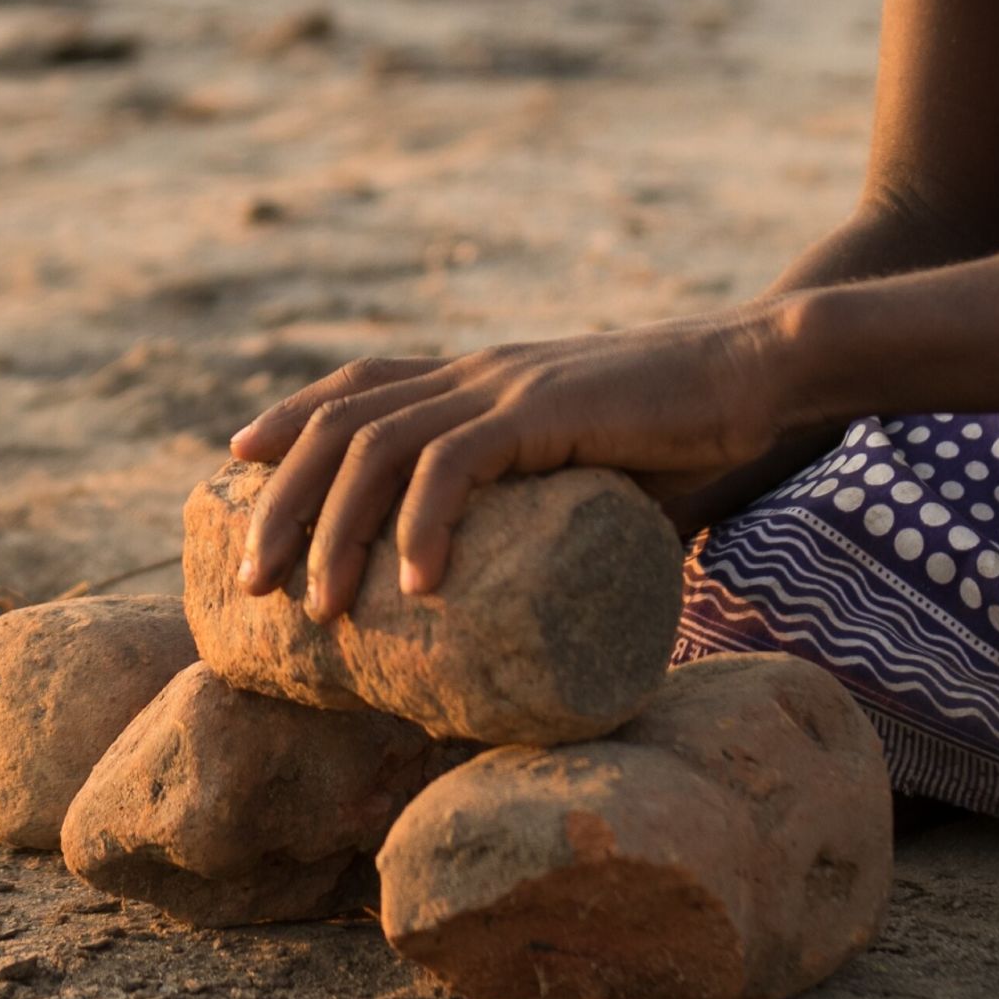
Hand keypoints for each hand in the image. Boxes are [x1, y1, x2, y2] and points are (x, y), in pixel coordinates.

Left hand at [224, 314, 792, 621]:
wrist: (760, 372)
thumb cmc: (691, 434)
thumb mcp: (598, 483)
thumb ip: (561, 531)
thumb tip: (551, 626)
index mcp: (481, 378)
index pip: (359, 384)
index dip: (293, 415)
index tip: (238, 460)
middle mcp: (477, 373)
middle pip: (342, 424)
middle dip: (279, 501)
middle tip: (249, 583)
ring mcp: (507, 387)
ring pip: (378, 447)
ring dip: (332, 530)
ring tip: (318, 608)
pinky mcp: (546, 409)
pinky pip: (456, 463)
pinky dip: (424, 525)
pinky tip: (417, 588)